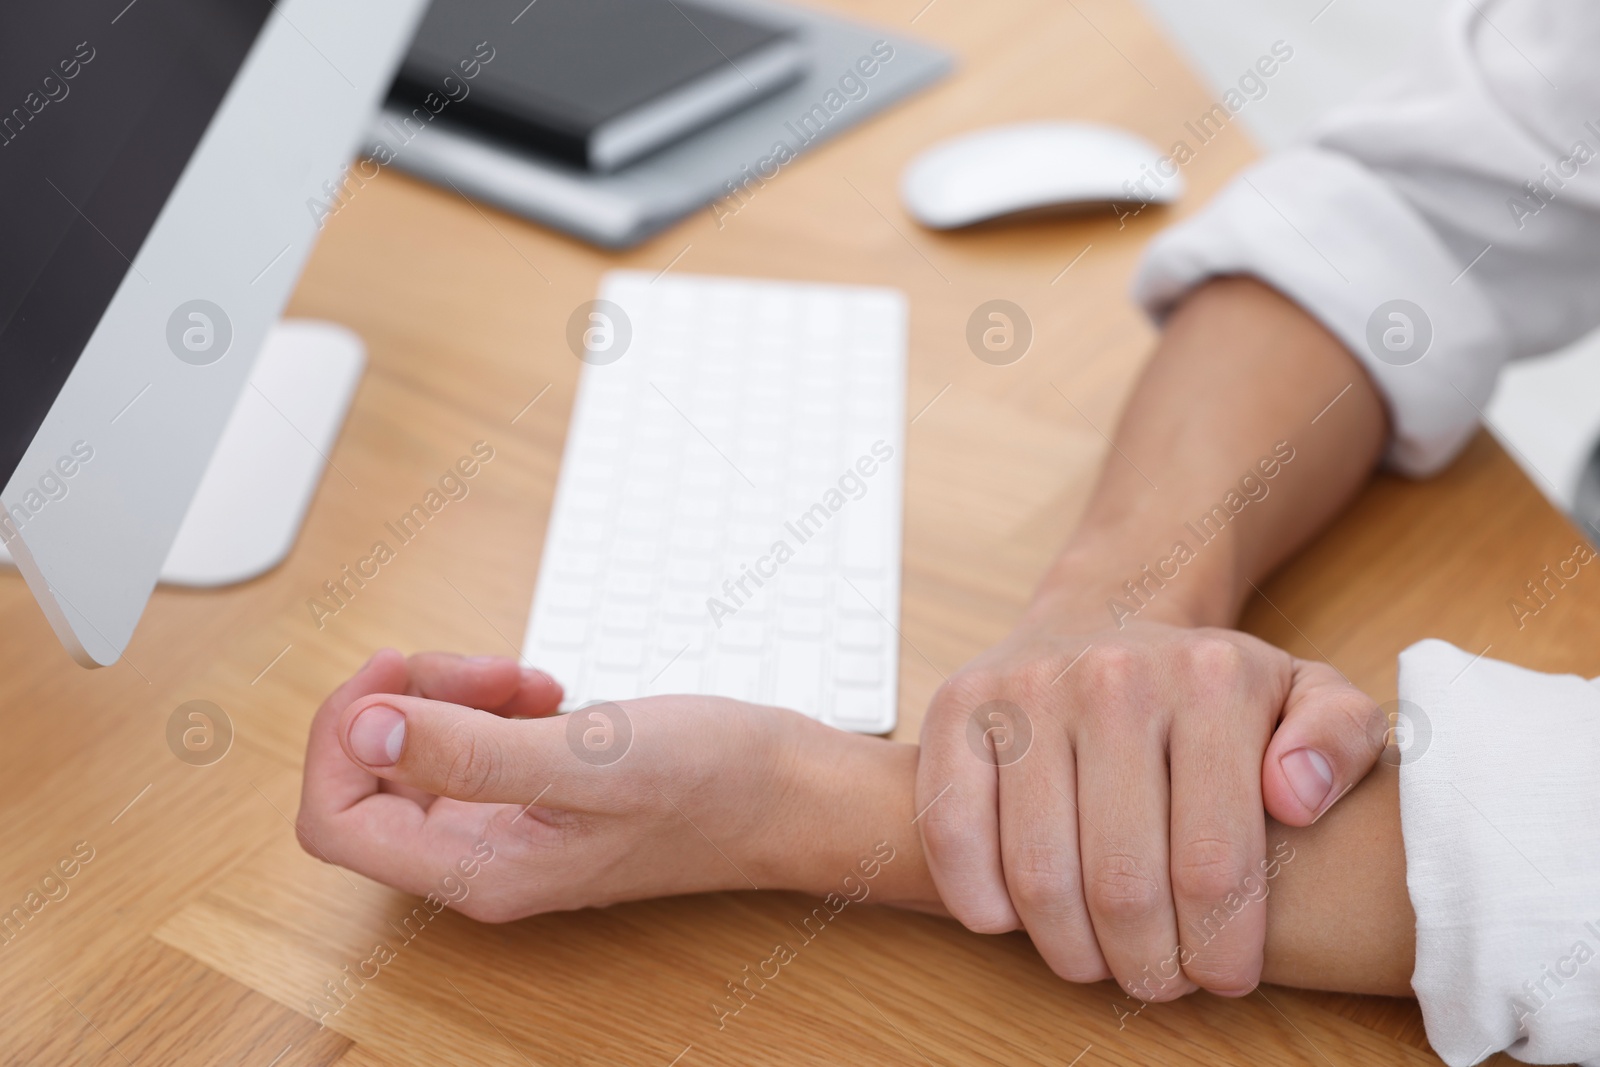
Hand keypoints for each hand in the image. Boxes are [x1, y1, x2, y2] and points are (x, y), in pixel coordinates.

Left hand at [296, 650, 810, 919]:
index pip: (336, 820)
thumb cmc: (712, 786)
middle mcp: (479, 860)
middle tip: (485, 671)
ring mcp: (506, 828)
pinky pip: (467, 743)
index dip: (344, 738)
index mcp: (478, 871)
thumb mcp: (588, 759)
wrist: (791, 792)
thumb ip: (468, 752)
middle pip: (368, 779)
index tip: (396, 677)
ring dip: (449, 696)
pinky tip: (545, 692)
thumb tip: (360, 730)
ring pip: (415, 753)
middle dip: (405, 705)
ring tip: (525, 679)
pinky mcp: (535, 796)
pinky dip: (488, 702)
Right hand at [914, 614, 1382, 999]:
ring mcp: (1027, 690)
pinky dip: (981, 901)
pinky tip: (1014, 919)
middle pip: (1124, 884)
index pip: (1215, 862)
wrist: (1100, 620)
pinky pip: (954, 833)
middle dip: (1147, 965)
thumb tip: (1294, 798)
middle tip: (1159, 981)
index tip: (1224, 977)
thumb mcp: (1302, 695)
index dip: (1220, 947)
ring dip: (1070, 950)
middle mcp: (1113, 675)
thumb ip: (1338, 739)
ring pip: (1039, 876)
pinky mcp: (957, 707)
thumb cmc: (1204, 691)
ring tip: (1097, 960)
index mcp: (1211, 679)